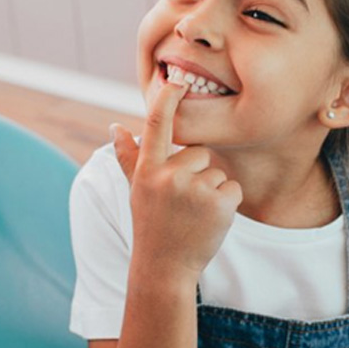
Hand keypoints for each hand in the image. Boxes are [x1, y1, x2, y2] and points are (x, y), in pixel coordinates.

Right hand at [111, 81, 242, 281]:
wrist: (165, 268)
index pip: (156, 124)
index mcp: (148, 169)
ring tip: (194, 214)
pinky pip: (233, 188)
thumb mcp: (136, 190)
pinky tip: (209, 221)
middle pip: (199, 152)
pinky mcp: (219, 203)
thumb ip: (128, 157)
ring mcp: (194, 190)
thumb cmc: (151, 224)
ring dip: (211, 191)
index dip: (167, 98)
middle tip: (183, 202)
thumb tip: (115, 126)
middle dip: (197, 172)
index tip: (177, 80)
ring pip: (217, 172)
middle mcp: (169, 176)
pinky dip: (227, 203)